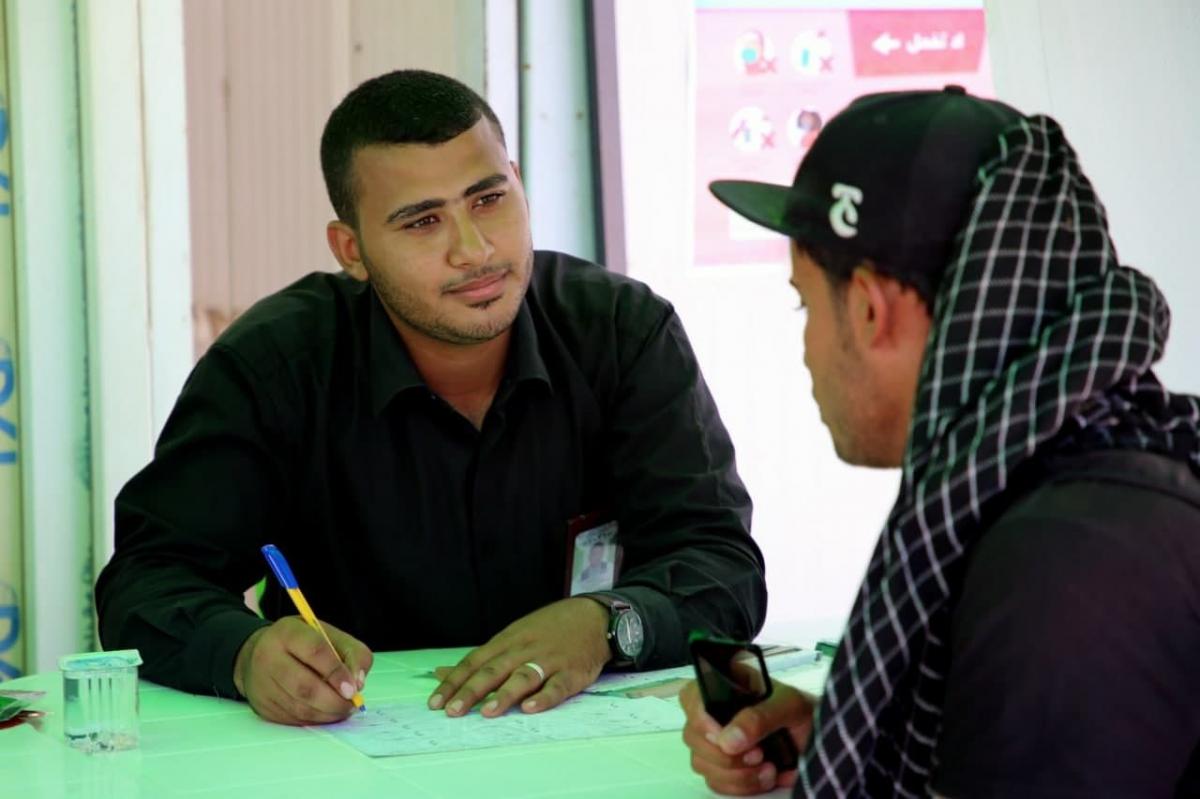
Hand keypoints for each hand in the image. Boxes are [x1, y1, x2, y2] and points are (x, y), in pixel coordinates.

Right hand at [233, 615, 373, 725]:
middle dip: (334, 700)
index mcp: (288, 633)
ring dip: (327, 713)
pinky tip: (326, 712)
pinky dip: (315, 719)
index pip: (315, 652)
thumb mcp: (330, 636)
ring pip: (299, 708)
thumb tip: (358, 682)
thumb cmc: (302, 644)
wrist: (260, 654)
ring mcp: (262, 685)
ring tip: (343, 708)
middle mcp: (269, 658)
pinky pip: (293, 719)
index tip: (353, 688)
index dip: (337, 673)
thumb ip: (353, 653)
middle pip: (305, 687)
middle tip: (351, 703)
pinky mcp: (262, 706)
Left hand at [429, 597, 610, 717]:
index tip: (436, 702)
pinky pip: (557, 686)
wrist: (593, 617)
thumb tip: (443, 673)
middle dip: (471, 691)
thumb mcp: (512, 636)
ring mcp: (548, 661)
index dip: (455, 682)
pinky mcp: (572, 673)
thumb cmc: (548, 629)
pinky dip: (544, 697)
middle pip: (493, 670)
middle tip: (452, 711)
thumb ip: (481, 658)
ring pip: (523, 677)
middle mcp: (524, 650)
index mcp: (507, 641)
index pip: (475, 662)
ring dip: (504, 694)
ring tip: (487, 711)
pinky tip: (530, 708)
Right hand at [679, 678, 814, 795]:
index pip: (691, 696)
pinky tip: (765, 776)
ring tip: (767, 766)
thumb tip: (728, 740)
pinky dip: (741, 785)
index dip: (701, 718)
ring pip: (702, 763)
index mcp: (725, 685)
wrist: (819, 740)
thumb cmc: (803, 713)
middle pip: (693, 736)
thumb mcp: (789, 706)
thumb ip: (759, 718)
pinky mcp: (725, 767)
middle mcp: (715, 713)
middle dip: (726, 754)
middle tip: (758, 754)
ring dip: (736, 773)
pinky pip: (716, 782)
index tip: (725, 737)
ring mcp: (718, 742)